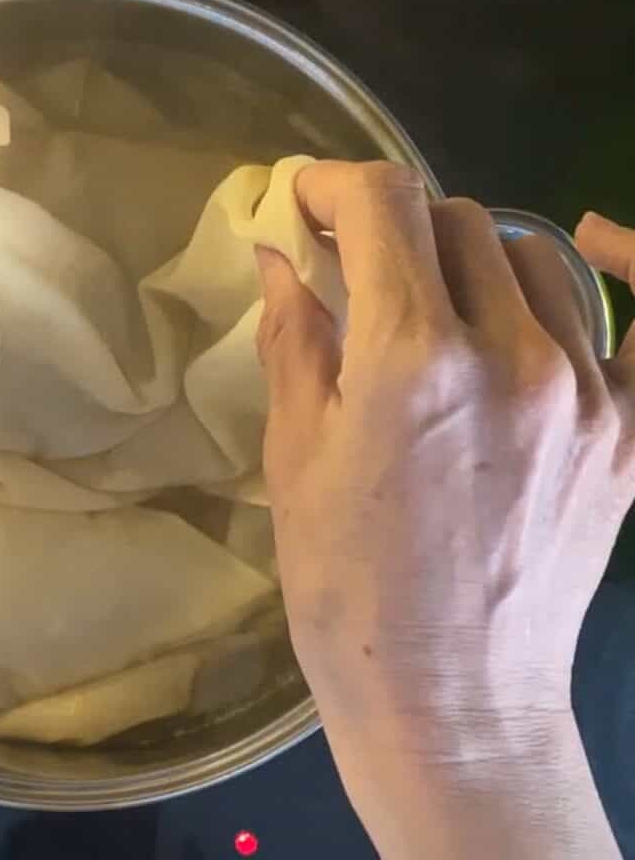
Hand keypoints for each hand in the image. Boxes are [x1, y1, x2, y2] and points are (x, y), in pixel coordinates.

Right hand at [255, 161, 627, 856]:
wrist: (449, 697)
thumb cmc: (344, 588)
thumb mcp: (293, 456)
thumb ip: (295, 336)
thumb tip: (282, 254)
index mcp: (412, 359)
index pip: (385, 204)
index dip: (335, 183)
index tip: (305, 202)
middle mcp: (513, 353)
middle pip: (458, 218)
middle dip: (394, 224)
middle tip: (353, 262)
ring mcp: (587, 390)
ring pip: (535, 256)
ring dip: (471, 258)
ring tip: (435, 303)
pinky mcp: (629, 429)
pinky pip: (621, 322)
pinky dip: (580, 292)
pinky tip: (548, 296)